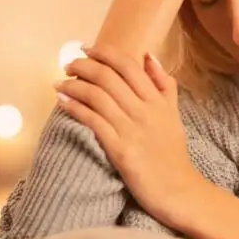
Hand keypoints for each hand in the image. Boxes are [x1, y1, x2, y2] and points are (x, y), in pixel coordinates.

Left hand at [55, 44, 201, 227]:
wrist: (178, 189)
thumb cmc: (173, 152)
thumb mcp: (173, 113)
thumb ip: (164, 84)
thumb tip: (148, 56)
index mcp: (158, 99)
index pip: (129, 65)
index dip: (105, 52)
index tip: (87, 49)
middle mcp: (145, 110)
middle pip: (109, 77)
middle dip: (83, 66)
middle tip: (69, 64)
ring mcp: (132, 129)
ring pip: (97, 96)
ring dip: (74, 85)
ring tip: (60, 83)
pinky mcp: (120, 149)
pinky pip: (93, 121)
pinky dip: (74, 108)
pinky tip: (62, 102)